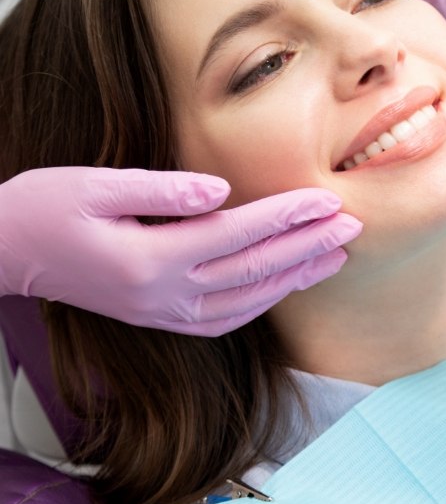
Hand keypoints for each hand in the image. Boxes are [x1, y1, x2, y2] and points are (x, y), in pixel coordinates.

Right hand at [0, 167, 360, 334]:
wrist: (10, 250)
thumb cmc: (47, 207)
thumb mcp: (96, 185)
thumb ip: (163, 189)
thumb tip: (222, 189)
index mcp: (150, 259)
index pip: (238, 234)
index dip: (288, 216)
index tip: (328, 199)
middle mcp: (162, 295)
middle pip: (253, 271)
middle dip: (308, 246)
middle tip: (353, 226)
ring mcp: (162, 313)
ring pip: (246, 301)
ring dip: (294, 277)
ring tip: (334, 255)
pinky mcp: (159, 317)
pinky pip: (224, 318)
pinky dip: (262, 301)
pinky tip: (284, 284)